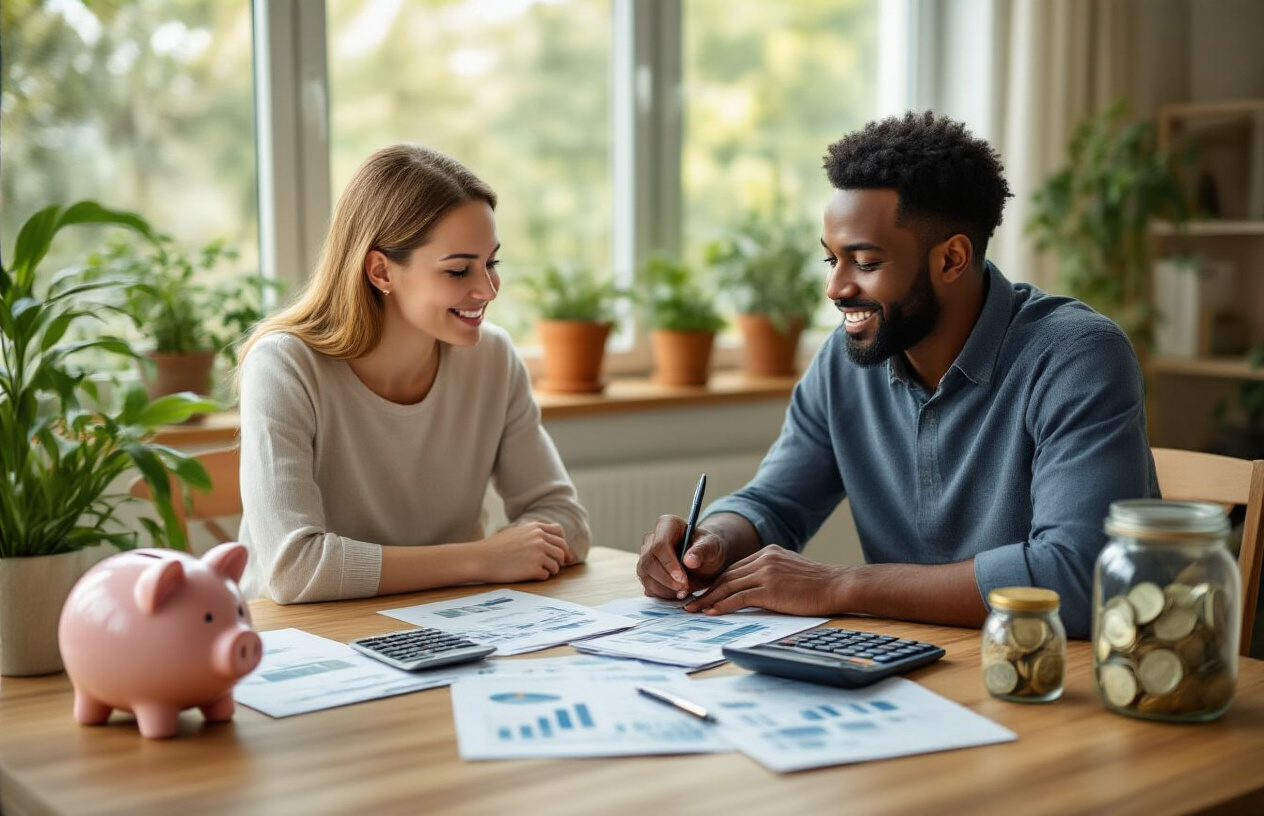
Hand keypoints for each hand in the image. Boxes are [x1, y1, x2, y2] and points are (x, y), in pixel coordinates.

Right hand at [479, 521, 569, 582]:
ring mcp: (538, 553)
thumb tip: (548, 541)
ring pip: (557, 564)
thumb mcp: (515, 532)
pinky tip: (530, 575)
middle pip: (562, 549)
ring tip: (541, 571)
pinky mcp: (534, 568)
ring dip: (551, 569)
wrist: (481, 558)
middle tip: (555, 565)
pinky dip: (541, 576)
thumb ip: (532, 533)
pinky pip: (546, 575)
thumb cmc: (495, 547)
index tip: (560, 552)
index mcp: (535, 528)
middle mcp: (539, 538)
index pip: (559, 533)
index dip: (562, 543)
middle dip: (560, 558)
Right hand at [637, 515, 727, 600]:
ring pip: (645, 575)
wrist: (705, 559)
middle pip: (649, 562)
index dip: (669, 564)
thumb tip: (689, 561)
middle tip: (685, 590)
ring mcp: (645, 555)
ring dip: (664, 589)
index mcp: (667, 524)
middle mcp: (652, 538)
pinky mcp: (645, 572)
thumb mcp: (712, 546)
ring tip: (683, 593)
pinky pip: (647, 585)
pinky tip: (676, 594)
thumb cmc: (708, 548)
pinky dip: (661, 594)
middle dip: (666, 580)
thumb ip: (702, 551)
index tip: (683, 580)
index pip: (660, 545)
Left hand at [683, 545, 845, 615]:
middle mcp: (764, 559)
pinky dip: (722, 605)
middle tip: (689, 601)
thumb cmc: (819, 585)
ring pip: (728, 586)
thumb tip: (756, 590)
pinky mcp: (770, 588)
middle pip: (727, 576)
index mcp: (768, 553)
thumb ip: (771, 575)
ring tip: (693, 610)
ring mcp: (766, 572)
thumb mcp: (791, 572)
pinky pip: (739, 597)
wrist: (837, 585)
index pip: (735, 569)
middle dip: (705, 590)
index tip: (703, 592)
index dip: (716, 582)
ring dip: (707, 599)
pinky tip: (711, 612)